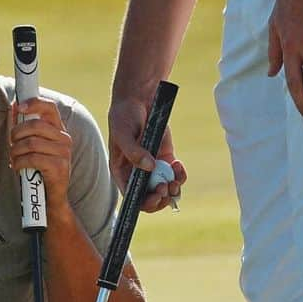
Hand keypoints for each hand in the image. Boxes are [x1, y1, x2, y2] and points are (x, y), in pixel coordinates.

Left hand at [9, 97, 72, 212]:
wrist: (52, 198)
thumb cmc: (40, 169)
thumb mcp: (35, 147)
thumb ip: (26, 128)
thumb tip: (15, 107)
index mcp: (59, 130)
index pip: (50, 108)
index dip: (34, 103)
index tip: (19, 106)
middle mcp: (64, 139)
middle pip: (35, 125)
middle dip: (16, 134)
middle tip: (11, 144)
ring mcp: (63, 153)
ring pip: (30, 143)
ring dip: (15, 151)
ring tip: (13, 158)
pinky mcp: (59, 167)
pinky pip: (32, 158)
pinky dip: (19, 162)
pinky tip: (17, 167)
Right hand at [107, 95, 185, 211]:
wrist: (138, 98)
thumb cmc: (124, 116)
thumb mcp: (124, 133)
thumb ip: (134, 152)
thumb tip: (149, 168)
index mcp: (122, 172)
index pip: (132, 196)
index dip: (145, 202)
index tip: (157, 196)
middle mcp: (136, 173)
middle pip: (150, 197)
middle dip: (161, 197)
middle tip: (169, 187)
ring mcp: (152, 166)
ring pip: (165, 188)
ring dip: (174, 188)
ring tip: (177, 179)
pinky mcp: (165, 157)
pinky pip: (174, 174)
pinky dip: (180, 174)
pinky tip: (179, 164)